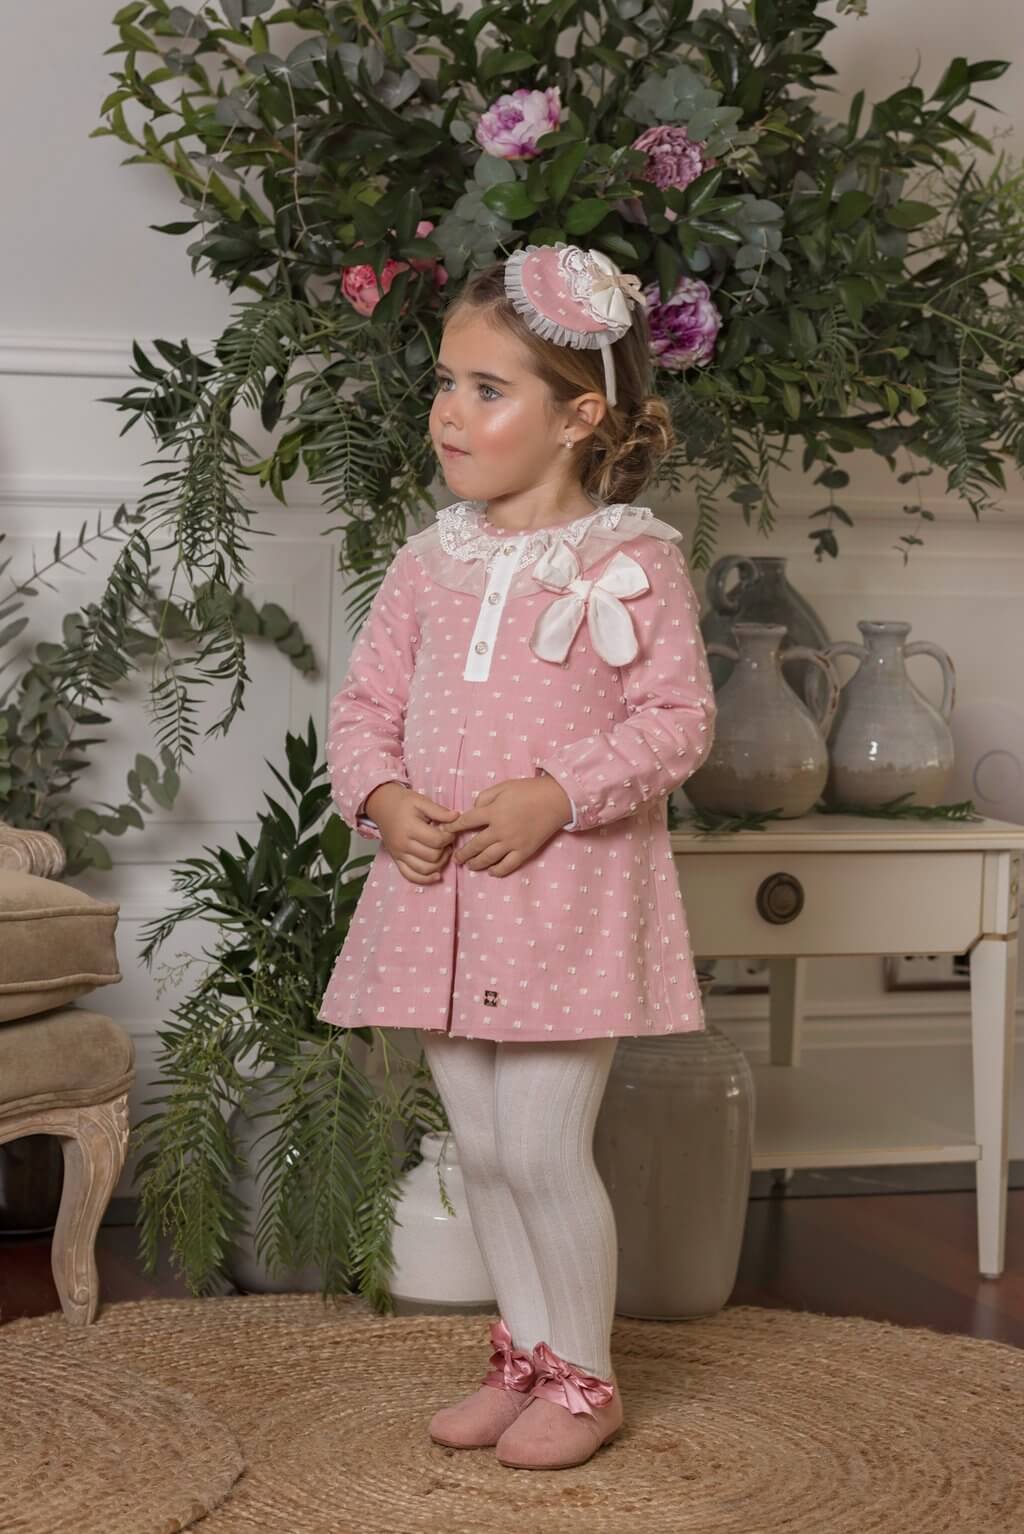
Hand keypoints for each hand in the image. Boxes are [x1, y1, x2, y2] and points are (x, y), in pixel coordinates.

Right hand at [364, 783, 459, 883]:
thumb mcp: (421, 801)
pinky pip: (411, 876)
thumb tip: (457, 817)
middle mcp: (403, 844)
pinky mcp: (396, 860)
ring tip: (443, 852)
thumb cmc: (403, 803)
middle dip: (445, 850)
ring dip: (440, 864)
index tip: (450, 831)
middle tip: (447, 841)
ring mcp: (399, 855)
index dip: (449, 837)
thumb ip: (439, 811)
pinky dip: (425, 879)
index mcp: (410, 828)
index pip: (437, 841)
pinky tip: (437, 875)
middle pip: (433, 856)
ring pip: (425, 869)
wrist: (382, 806)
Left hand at [446, 773, 572, 876]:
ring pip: (488, 858)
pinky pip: (507, 866)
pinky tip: (491, 871)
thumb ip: (484, 797)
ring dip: (475, 864)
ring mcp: (512, 843)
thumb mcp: (503, 786)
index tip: (445, 832)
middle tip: (455, 858)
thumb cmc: (529, 790)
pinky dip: (497, 871)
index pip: (466, 822)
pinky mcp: (524, 851)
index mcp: (492, 812)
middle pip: (474, 845)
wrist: (555, 800)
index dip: (453, 828)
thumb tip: (474, 809)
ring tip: (469, 866)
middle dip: (462, 853)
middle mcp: (499, 830)